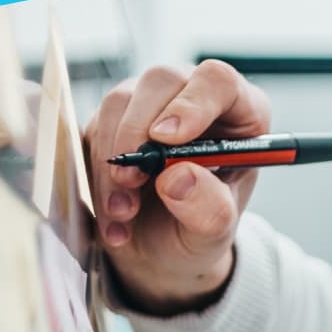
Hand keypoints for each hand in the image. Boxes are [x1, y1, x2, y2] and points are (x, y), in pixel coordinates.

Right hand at [82, 60, 271, 314]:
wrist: (164, 250)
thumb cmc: (199, 230)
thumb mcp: (215, 232)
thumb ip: (209, 208)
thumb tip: (178, 177)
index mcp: (239, 113)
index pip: (218, 81)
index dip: (192, 103)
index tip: (166, 138)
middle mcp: (193, 96)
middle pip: (161, 82)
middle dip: (138, 134)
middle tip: (131, 181)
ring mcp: (150, 103)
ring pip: (118, 103)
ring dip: (112, 160)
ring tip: (124, 213)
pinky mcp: (112, 120)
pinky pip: (91, 129)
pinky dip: (94, 175)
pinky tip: (112, 217)